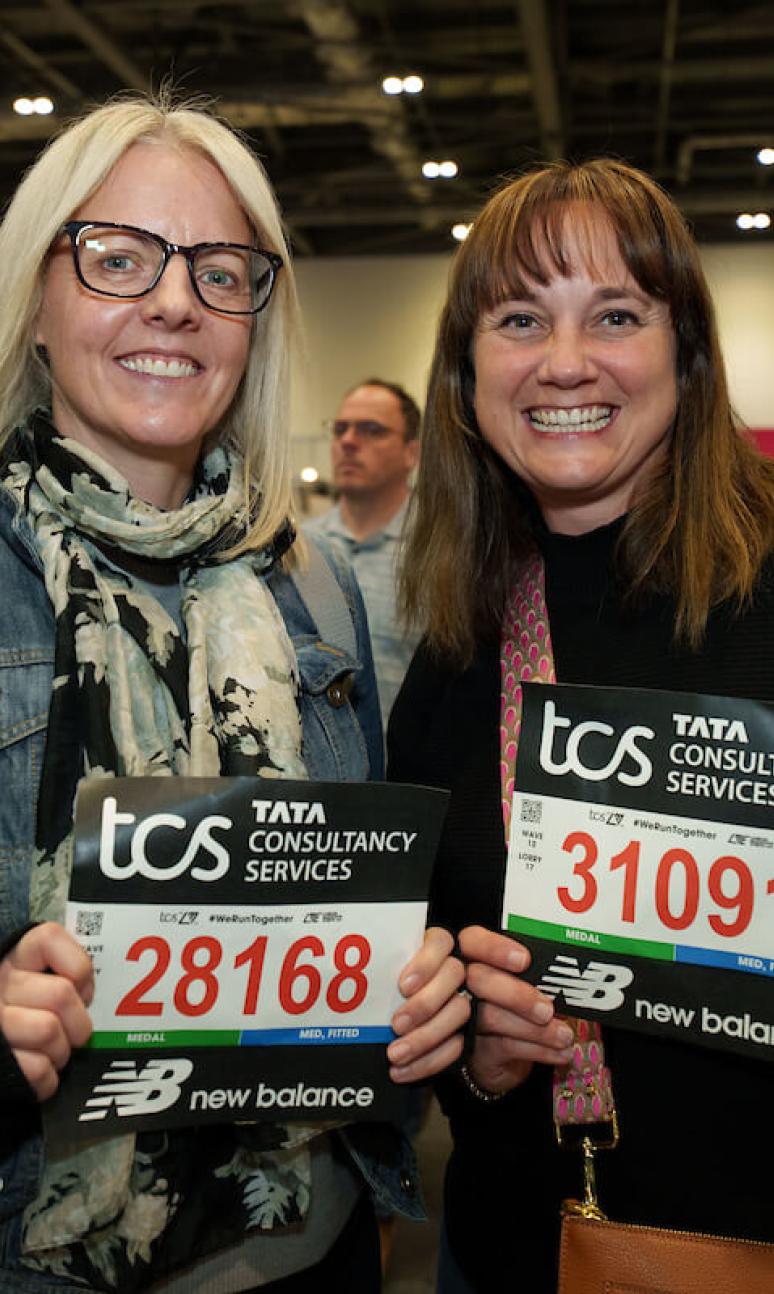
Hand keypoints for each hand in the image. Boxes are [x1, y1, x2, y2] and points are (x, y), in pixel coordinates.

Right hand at [0, 922, 93, 1100]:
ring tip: (52, 1051)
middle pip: (61, 994)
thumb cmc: (25, 1013)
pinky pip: (37, 1070)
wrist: (1, 1049)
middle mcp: (0, 985)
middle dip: (79, 1022)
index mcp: (14, 959)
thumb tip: (87, 989)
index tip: (80, 987)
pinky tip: (40, 1070)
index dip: (78, 968)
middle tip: (73, 1032)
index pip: (49, 939)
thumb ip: (62, 973)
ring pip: (48, 1031)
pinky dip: (47, 1079)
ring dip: (61, 1051)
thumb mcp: (35, 981)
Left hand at [387, 927, 469, 1082]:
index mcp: (434, 946)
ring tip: (395, 1053)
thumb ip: (379, 969)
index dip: (425, 963)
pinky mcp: (466, 1030)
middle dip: (424, 1003)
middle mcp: (453, 967)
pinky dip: (428, 1061)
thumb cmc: (382, 988)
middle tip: (396, 1024)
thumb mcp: (381, 973)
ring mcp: (464, 997)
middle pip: (454, 975)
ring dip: (425, 1036)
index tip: (403, 986)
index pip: (440, 942)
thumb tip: (346, 974)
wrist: (393, 1026)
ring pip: (459, 1011)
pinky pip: (456, 1046)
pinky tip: (403, 1070)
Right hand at [459, 925, 574, 1094]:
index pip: (472, 941)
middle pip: (478, 979)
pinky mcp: (474, 1050)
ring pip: (491, 1016)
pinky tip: (561, 1052)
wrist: (505, 1056)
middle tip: (547, 1010)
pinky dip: (539, 1049)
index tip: (524, 959)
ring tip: (564, 1036)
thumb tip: (568, 976)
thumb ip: (535, 974)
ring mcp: (465, 1018)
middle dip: (516, 994)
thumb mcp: (525, 985)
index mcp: (475, 959)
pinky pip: (504, 1046)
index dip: (494, 948)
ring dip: (535, 1029)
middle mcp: (463, 985)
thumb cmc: (519, 1008)